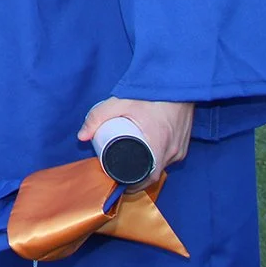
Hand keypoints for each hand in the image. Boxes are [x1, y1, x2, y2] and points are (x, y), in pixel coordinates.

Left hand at [78, 97, 193, 189]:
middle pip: (154, 173)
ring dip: (147, 168)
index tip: (120, 185)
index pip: (149, 177)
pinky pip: (169, 158)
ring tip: (129, 164)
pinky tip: (145, 156)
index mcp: (160, 144)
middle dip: (137, 178)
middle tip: (119, 173)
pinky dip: (156, 159)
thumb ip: (98, 116)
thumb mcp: (120, 102)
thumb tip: (81, 137)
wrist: (177, 81)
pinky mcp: (183, 143)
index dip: (135, 185)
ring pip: (161, 166)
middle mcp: (173, 150)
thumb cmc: (150, 92)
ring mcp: (181, 148)